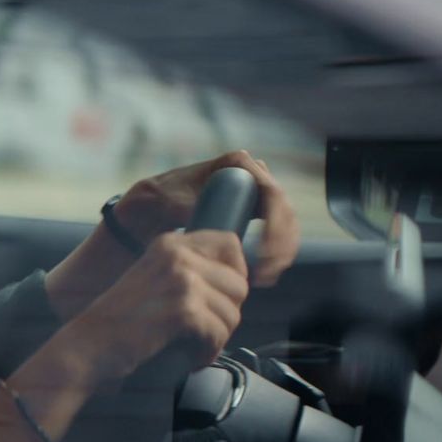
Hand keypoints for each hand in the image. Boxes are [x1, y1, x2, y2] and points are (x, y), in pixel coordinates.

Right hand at [71, 230, 250, 374]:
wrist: (90, 343)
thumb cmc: (120, 320)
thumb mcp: (153, 278)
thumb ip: (188, 272)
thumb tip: (236, 283)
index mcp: (170, 243)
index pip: (229, 242)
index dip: (236, 273)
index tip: (222, 297)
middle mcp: (177, 254)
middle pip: (238, 283)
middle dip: (227, 313)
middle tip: (204, 330)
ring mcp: (181, 280)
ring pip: (232, 312)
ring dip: (218, 337)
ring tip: (195, 346)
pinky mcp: (183, 310)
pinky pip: (219, 333)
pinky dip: (208, 352)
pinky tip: (191, 357)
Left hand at [114, 150, 299, 286]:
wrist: (156, 206)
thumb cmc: (162, 200)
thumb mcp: (173, 203)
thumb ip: (187, 205)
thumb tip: (201, 212)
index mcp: (238, 163)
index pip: (272, 193)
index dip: (276, 225)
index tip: (265, 253)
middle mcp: (253, 174)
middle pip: (284, 209)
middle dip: (282, 244)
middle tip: (269, 271)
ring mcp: (256, 192)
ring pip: (286, 223)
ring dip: (283, 252)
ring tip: (265, 278)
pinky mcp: (256, 210)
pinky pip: (278, 232)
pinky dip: (278, 254)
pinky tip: (266, 275)